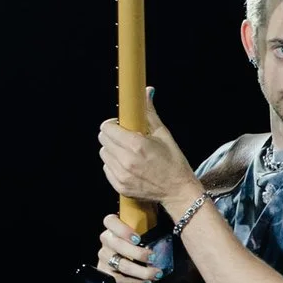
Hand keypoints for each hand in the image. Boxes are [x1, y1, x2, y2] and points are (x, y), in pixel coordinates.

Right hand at [96, 214, 162, 282]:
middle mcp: (106, 240)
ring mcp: (104, 257)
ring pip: (120, 264)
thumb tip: (169, 222)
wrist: (132, 260)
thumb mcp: (144, 230)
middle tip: (153, 257)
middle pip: (117, 245)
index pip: (110, 221)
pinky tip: (147, 282)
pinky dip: (134, 282)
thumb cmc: (142, 241)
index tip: (138, 239)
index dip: (123, 230)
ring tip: (156, 274)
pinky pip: (118, 280)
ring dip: (140, 271)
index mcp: (113, 226)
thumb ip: (149, 226)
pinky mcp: (105, 272)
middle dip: (137, 253)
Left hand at [97, 89, 200, 208]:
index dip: (113, 124)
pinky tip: (128, 165)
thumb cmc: (174, 162)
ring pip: (104, 154)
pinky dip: (114, 165)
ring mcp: (122, 175)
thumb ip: (149, 113)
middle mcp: (126, 160)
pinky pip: (107, 169)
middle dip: (112, 136)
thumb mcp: (163, 134)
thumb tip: (146, 91)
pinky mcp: (120, 186)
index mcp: (136, 144)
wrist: (179, 191)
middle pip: (103, 140)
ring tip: (127, 153)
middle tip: (124, 138)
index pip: (107, 127)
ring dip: (112, 151)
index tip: (120, 125)